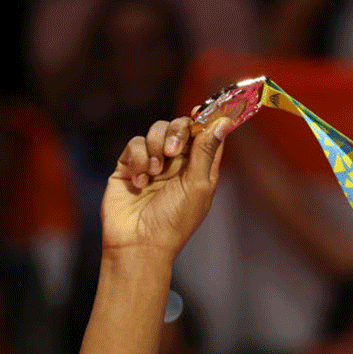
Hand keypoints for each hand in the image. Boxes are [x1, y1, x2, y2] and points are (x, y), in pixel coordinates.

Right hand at [104, 115, 232, 261]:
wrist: (138, 243)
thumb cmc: (174, 221)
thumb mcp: (197, 185)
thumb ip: (206, 151)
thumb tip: (222, 121)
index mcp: (200, 169)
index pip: (207, 135)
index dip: (207, 120)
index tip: (202, 111)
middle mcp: (178, 164)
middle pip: (180, 127)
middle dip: (176, 132)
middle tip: (172, 151)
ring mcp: (153, 163)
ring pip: (156, 131)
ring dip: (156, 146)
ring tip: (155, 171)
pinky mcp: (129, 166)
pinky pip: (135, 144)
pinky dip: (138, 159)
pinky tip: (140, 181)